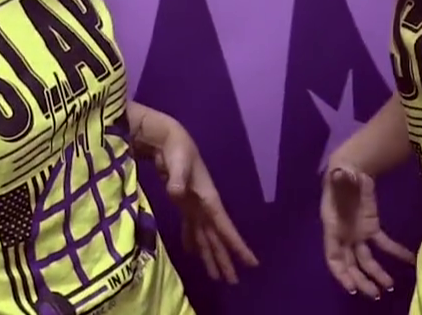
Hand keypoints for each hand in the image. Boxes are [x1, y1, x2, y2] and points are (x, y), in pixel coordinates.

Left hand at [146, 117, 258, 282]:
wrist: (170, 140)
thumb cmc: (178, 150)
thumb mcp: (178, 163)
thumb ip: (177, 178)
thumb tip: (175, 193)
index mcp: (209, 199)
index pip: (225, 227)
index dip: (237, 246)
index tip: (251, 263)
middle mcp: (205, 206)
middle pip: (217, 238)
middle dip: (224, 259)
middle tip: (232, 282)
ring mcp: (195, 206)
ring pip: (206, 236)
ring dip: (211, 255)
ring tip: (217, 276)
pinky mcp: (184, 203)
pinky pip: (191, 227)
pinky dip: (193, 241)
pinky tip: (194, 253)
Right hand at [321, 165, 414, 297]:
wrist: (351, 170)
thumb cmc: (342, 176)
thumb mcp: (339, 177)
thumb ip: (340, 178)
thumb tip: (340, 173)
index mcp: (332, 228)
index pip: (333, 258)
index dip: (341, 274)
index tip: (352, 287)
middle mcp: (344, 236)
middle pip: (350, 265)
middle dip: (361, 280)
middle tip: (375, 294)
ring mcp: (358, 235)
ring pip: (366, 260)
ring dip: (376, 274)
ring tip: (389, 286)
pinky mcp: (372, 229)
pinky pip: (384, 244)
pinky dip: (396, 252)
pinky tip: (408, 259)